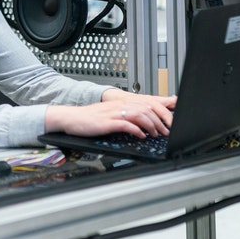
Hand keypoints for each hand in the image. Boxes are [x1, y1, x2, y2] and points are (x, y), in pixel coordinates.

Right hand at [45, 90, 176, 138]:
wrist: (71, 118)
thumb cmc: (89, 119)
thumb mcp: (110, 114)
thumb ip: (125, 117)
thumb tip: (140, 124)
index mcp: (121, 103)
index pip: (146, 104)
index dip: (160, 113)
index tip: (167, 123)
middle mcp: (119, 105)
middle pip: (146, 109)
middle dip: (159, 121)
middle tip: (165, 131)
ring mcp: (113, 113)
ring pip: (139, 115)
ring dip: (151, 125)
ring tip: (156, 134)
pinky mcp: (107, 122)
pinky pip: (126, 124)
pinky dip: (137, 130)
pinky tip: (141, 136)